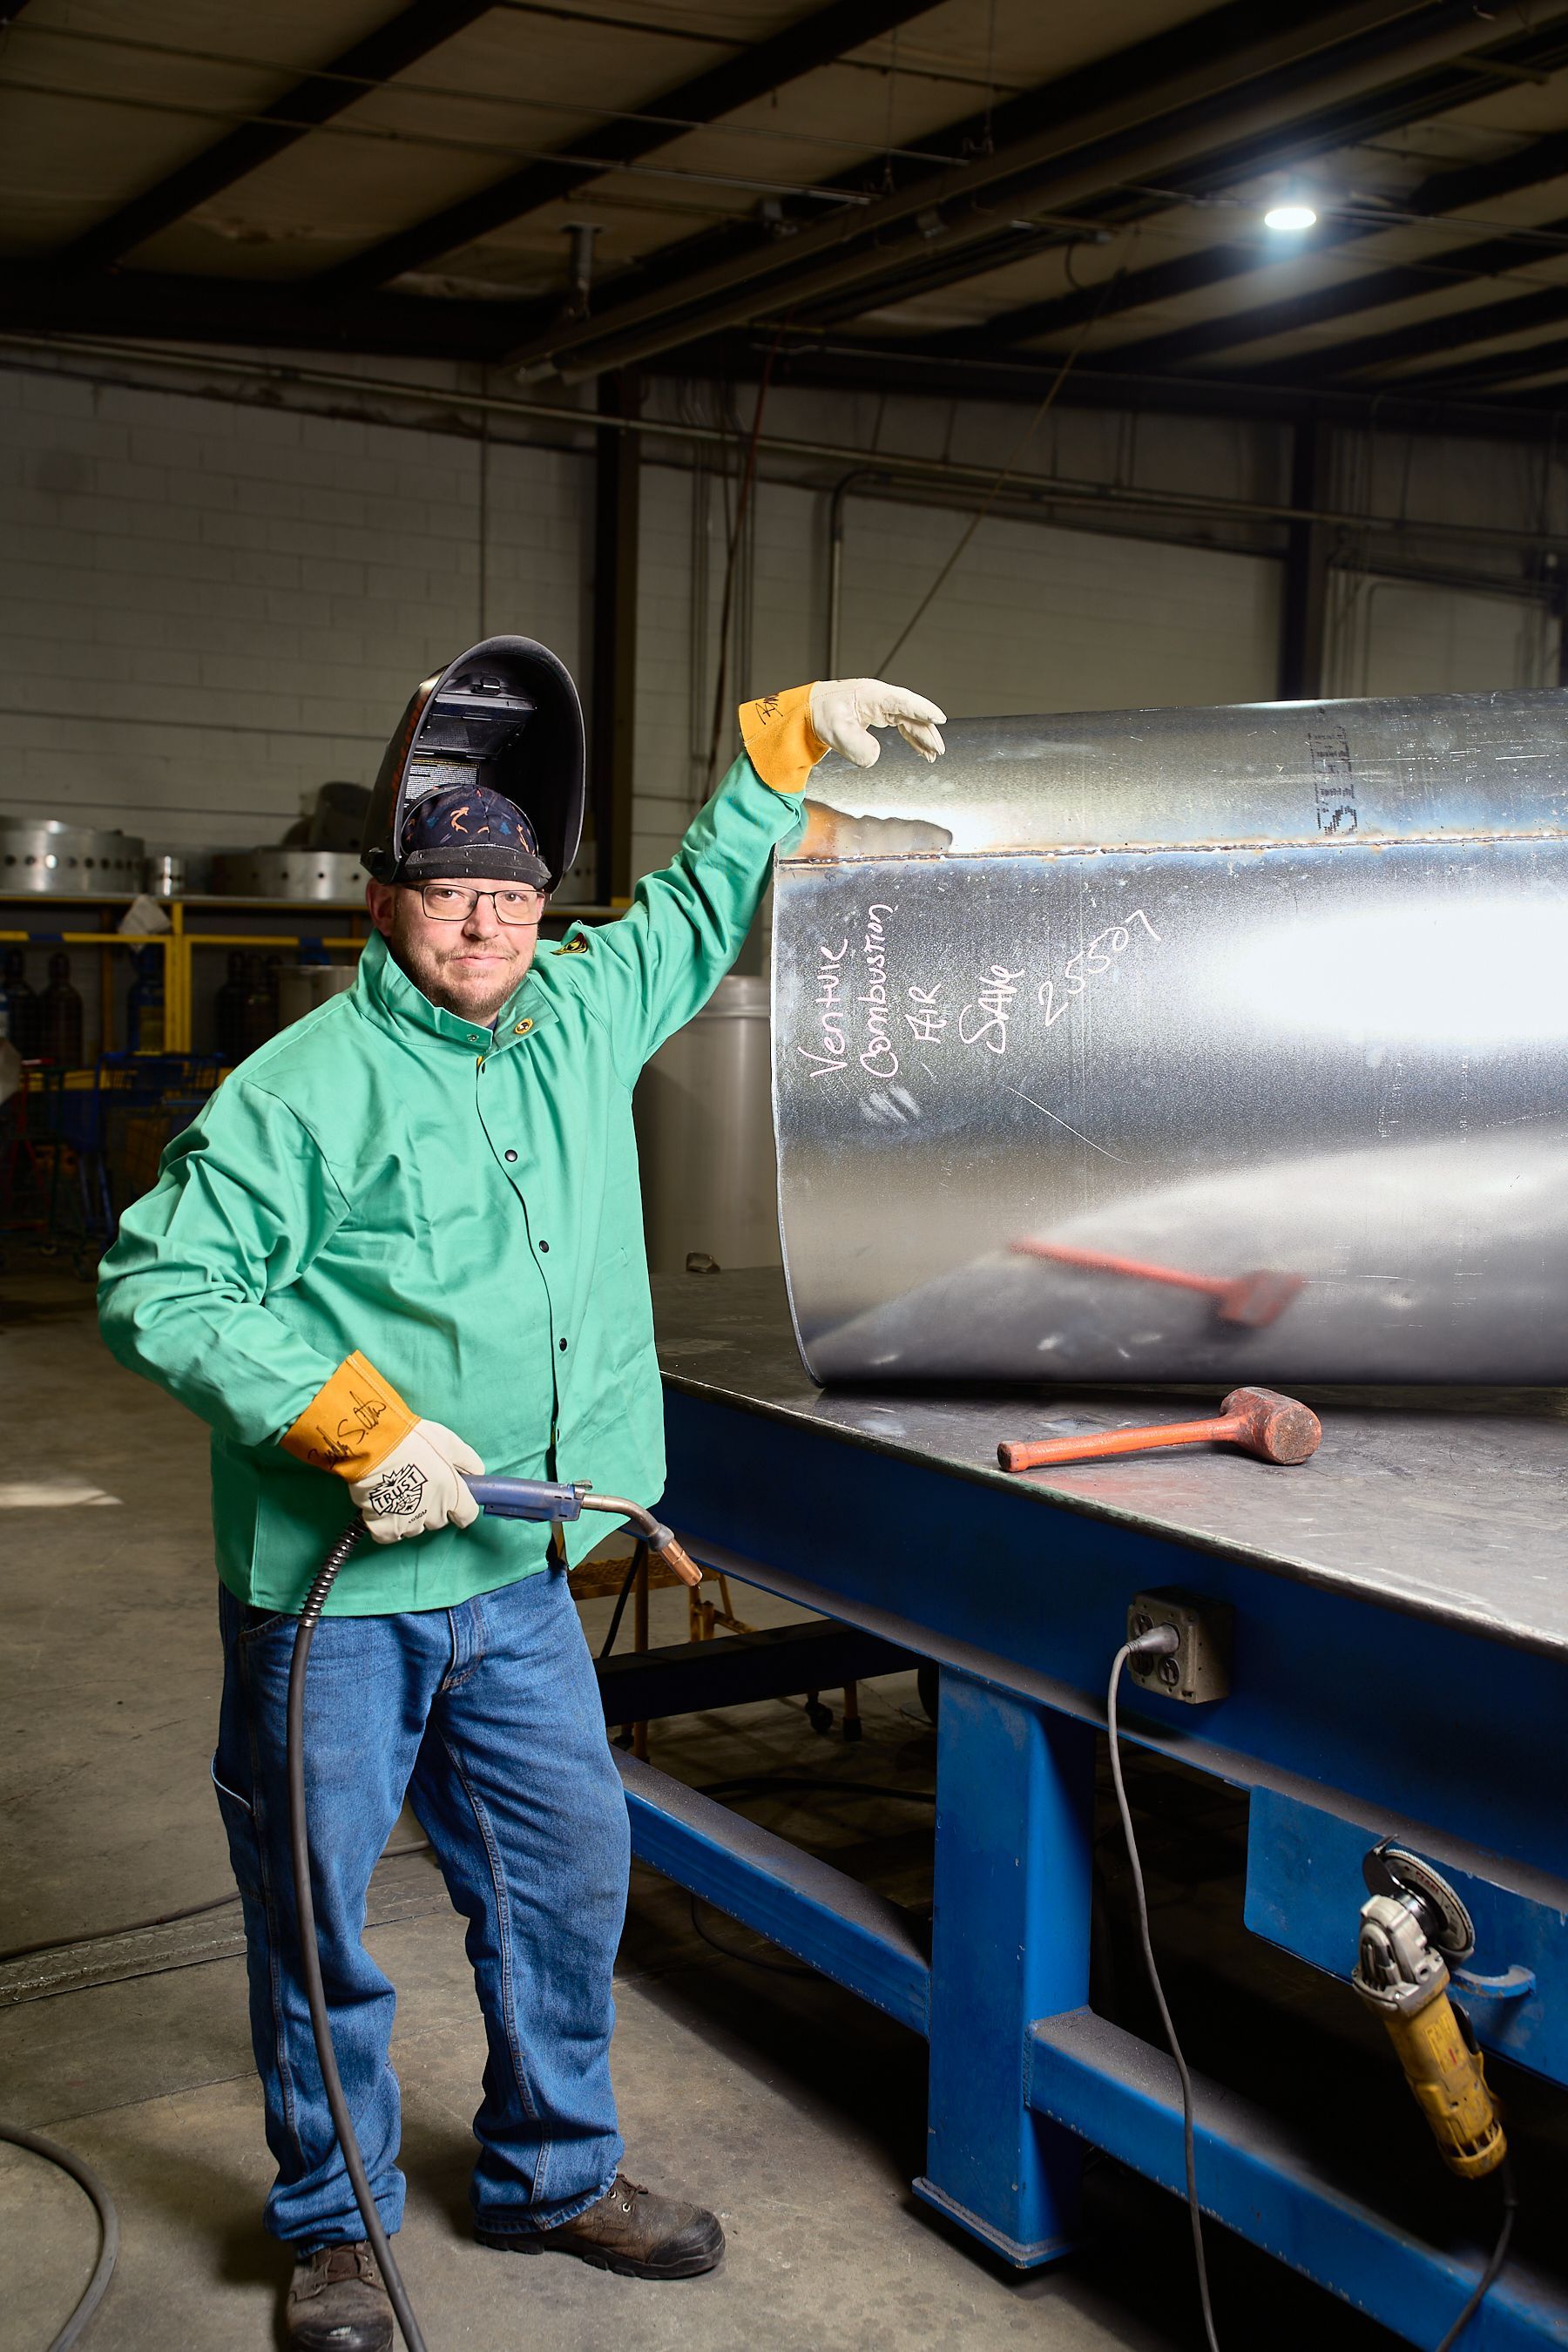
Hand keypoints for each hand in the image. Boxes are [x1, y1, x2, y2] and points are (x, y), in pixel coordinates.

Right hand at [348, 1419, 484, 1543]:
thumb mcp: (448, 1442)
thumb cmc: (411, 1440)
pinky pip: (391, 1535)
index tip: (454, 1503)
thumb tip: (478, 1474)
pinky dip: (386, 1525)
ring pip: (414, 1528)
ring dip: (409, 1517)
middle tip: (417, 1487)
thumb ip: (467, 1460)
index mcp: (452, 1494)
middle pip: (438, 1521)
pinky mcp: (384, 1529)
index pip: (467, 1515)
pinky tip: (381, 1506)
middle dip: (432, 1508)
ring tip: (397, 1494)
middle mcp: (433, 1512)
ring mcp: (408, 1523)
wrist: (374, 1447)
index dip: (461, 1508)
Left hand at [809, 678, 945, 767]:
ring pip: (909, 720)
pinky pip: (901, 725)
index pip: (903, 702)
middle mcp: (880, 698)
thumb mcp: (835, 732)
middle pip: (911, 713)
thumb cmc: (821, 714)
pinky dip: (912, 738)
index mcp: (872, 696)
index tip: (939, 718)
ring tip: (933, 755)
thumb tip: (874, 757)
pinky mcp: (877, 715)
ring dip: (922, 737)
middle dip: (927, 731)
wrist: (809, 711)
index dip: (922, 710)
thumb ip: (855, 746)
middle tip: (938, 750)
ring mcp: (880, 706)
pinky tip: (920, 750)